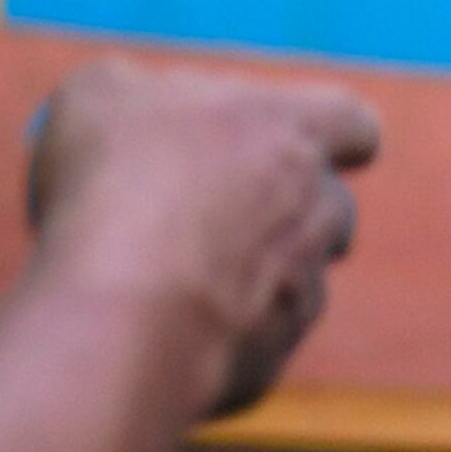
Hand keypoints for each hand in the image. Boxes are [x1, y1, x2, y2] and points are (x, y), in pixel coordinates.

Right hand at [25, 60, 378, 420]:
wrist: (125, 311)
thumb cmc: (117, 182)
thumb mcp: (98, 94)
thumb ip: (133, 90)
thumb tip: (132, 104)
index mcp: (290, 130)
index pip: (352, 122)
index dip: (333, 132)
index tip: (297, 141)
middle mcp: (316, 210)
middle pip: (331, 205)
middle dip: (284, 209)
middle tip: (208, 212)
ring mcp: (301, 292)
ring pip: (296, 278)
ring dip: (250, 274)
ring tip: (169, 274)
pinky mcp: (269, 361)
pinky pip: (252, 340)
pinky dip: (213, 333)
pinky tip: (153, 327)